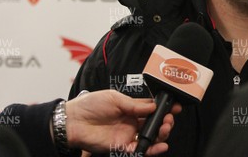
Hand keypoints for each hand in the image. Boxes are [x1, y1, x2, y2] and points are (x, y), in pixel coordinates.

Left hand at [63, 90, 181, 155]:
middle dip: (165, 121)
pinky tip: (161, 145)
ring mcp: (127, 135)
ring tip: (166, 128)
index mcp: (130, 108)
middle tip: (169, 119)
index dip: (164, 107)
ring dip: (161, 134)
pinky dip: (152, 149)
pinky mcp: (122, 147)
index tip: (175, 106)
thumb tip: (153, 105)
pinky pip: (140, 150)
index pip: (151, 108)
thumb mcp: (114, 98)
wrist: (73, 121)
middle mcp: (131, 122)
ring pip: (150, 137)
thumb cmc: (90, 105)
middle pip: (154, 123)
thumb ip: (134, 104)